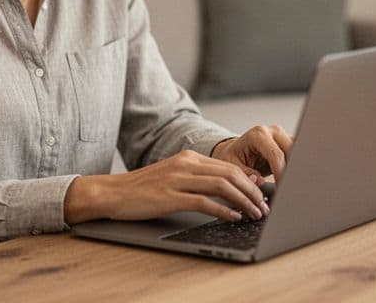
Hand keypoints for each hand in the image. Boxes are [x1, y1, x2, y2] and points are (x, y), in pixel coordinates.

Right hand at [64, 149, 268, 224]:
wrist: (111, 192)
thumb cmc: (143, 188)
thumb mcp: (174, 175)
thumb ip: (199, 177)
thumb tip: (230, 185)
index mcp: (189, 157)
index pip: (229, 165)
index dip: (249, 179)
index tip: (262, 192)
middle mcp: (186, 164)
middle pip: (230, 173)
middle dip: (252, 191)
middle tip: (264, 206)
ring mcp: (178, 180)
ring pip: (222, 186)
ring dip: (243, 201)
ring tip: (254, 213)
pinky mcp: (169, 197)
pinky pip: (204, 202)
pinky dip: (223, 210)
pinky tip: (233, 218)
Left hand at [211, 124, 292, 179]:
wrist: (235, 150)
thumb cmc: (232, 157)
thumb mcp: (232, 166)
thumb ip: (245, 174)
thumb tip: (259, 181)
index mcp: (258, 135)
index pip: (276, 155)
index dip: (281, 173)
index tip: (281, 188)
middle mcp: (273, 131)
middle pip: (291, 150)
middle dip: (290, 170)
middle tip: (287, 187)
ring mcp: (282, 135)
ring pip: (298, 150)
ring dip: (295, 166)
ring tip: (289, 183)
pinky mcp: (288, 141)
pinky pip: (298, 152)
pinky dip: (295, 165)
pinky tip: (290, 177)